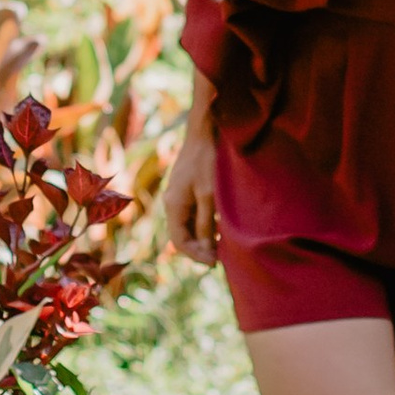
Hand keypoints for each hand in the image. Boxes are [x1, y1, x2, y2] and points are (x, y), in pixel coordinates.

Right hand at [162, 122, 221, 262]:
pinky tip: (220, 227)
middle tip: (220, 258)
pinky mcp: (187, 188)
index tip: (214, 263)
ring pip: (188, 224)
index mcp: (173, 205)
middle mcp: (172, 202)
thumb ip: (206, 223)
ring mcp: (178, 195)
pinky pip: (192, 213)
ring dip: (203, 237)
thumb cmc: (207, 161)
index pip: (179, 241)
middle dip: (199, 248)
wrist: (204, 131)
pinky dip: (204, 223)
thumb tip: (206, 249)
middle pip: (182, 234)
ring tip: (222, 246)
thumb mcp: (209, 195)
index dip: (196, 255)